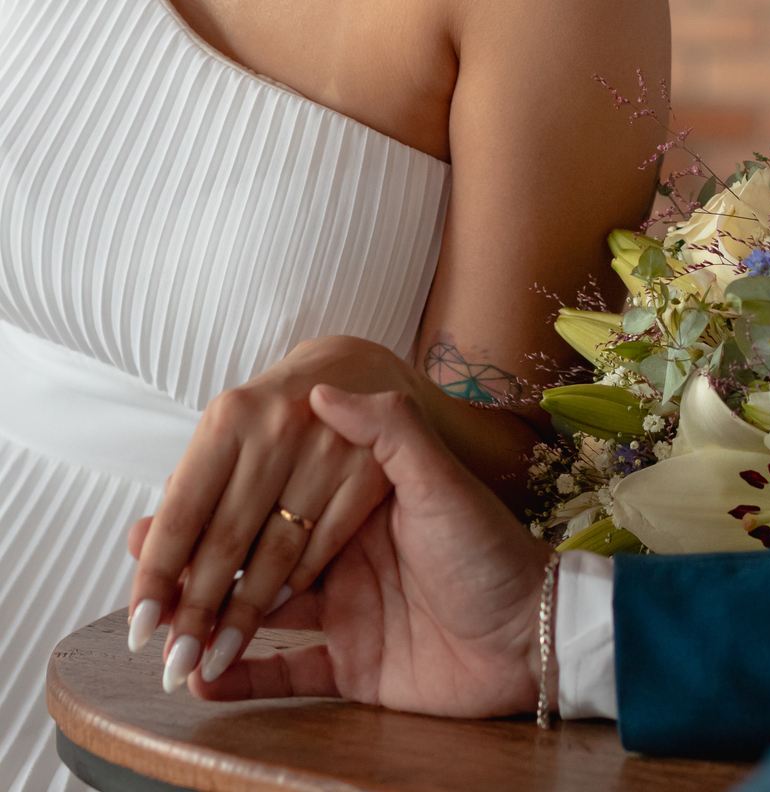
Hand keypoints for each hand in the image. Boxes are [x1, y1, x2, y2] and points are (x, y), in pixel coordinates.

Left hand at [126, 338, 412, 688]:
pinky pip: (322, 547)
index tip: (139, 631)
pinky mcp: (369, 472)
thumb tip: (136, 549)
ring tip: (214, 659)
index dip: (157, 576)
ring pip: (276, 553)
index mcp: (230, 416)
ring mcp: (329, 449)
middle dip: (196, 612)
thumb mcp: (226, 437)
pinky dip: (294, 587)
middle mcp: (278, 428)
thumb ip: (186, 494)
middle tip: (173, 665)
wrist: (354, 369)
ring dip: (242, 616)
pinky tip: (270, 617)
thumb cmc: (271, 417)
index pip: (182, 511)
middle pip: (227, 540)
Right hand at [186, 384, 552, 716]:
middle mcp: (342, 556)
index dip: (218, 511)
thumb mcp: (440, 481)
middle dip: (196, 569)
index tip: (165, 513)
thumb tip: (323, 388)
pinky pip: (287, 675)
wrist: (537, 632)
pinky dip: (242, 678)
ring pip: (258, 618)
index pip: (270, 504)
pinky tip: (202, 678)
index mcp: (355, 506)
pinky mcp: (354, 666)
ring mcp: (345, 612)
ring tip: (157, 630)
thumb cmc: (493, 548)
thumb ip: (387, 432)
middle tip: (143, 575)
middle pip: (253, 562)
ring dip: (208, 624)